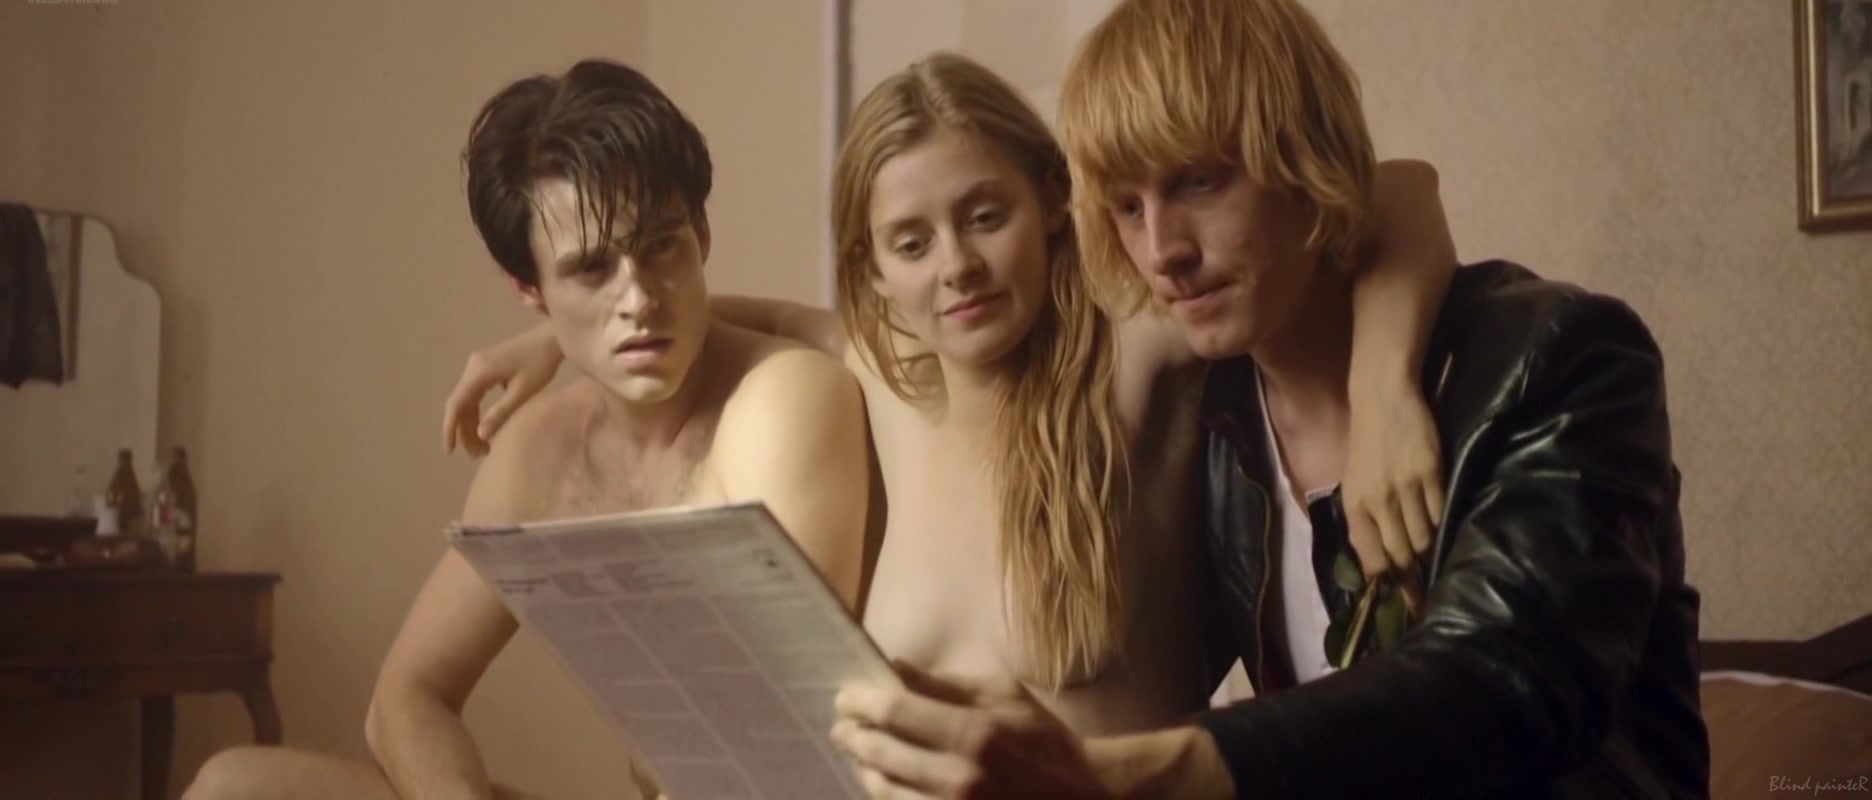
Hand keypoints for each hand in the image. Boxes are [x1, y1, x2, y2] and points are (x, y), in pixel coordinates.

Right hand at [442, 325, 560, 456]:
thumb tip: (481, 434)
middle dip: (465, 432)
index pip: (456, 404)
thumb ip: (501, 412)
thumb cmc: (542, 363)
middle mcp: (473, 367)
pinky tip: (487, 428)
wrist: (552, 337)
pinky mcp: (486, 367)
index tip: (449, 451)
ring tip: (484, 448)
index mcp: (479, 371)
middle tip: (478, 455)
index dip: (450, 428)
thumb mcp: (524, 391)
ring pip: (467, 400)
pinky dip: (479, 412)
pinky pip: (475, 393)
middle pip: (460, 404)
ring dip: (472, 424)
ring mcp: (478, 366)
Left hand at [830, 665, 1109, 798]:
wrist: (1083, 798)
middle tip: (843, 727)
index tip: (846, 696)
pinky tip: (884, 782)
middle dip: (854, 738)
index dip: (861, 702)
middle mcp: (959, 779)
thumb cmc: (1044, 741)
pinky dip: (887, 796)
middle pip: (880, 756)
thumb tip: (895, 667)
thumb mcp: (1004, 696)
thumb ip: (947, 684)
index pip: (895, 713)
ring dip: (864, 770)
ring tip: (860, 755)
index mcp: (974, 734)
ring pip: (884, 793)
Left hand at [1341, 374, 1444, 581]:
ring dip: (1431, 553)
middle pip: (1401, 553)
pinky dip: (1443, 525)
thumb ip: (1366, 521)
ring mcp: (1406, 488)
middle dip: (1413, 579)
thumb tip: (1380, 563)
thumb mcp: (1354, 485)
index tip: (1402, 605)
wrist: (1383, 399)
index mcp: (1355, 506)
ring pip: (1424, 537)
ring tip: (1437, 564)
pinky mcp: (1431, 473)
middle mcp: (1378, 501)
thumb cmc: (1367, 444)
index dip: (1388, 584)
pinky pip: (1441, 512)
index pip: (1372, 559)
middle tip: (1426, 598)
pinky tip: (1447, 531)